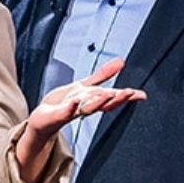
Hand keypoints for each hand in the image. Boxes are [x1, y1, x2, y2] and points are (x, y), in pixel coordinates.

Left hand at [25, 59, 144, 134]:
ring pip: (87, 108)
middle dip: (116, 99)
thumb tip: (121, 62)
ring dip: (98, 102)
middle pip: (103, 103)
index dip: (127, 96)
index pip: (112, 97)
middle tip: (129, 93)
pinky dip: (70, 108)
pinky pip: (65, 112)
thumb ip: (103, 75)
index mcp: (93, 100)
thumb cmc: (64, 103)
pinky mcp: (57, 115)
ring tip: (108, 95)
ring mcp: (71, 112)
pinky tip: (75, 102)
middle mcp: (85, 107)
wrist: (42, 120)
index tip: (141, 95)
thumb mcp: (85, 86)